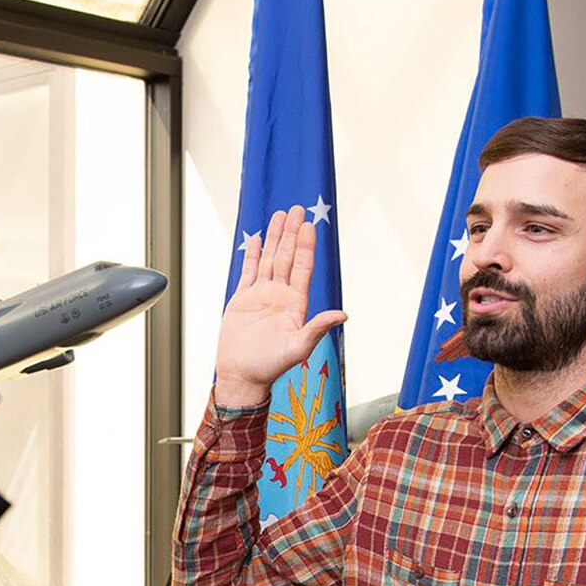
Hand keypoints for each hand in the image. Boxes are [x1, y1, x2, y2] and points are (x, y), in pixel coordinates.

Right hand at [212, 206, 346, 407]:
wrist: (242, 376)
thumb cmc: (270, 367)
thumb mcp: (298, 348)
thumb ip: (318, 328)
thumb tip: (343, 315)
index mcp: (295, 304)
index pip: (302, 267)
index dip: (305, 246)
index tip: (309, 226)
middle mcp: (279, 295)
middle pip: (286, 257)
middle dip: (291, 233)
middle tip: (296, 209)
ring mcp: (260, 296)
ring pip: (268, 260)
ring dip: (273, 238)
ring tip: (279, 215)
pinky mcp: (242, 300)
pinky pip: (248, 272)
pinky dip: (252, 255)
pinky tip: (256, 240)